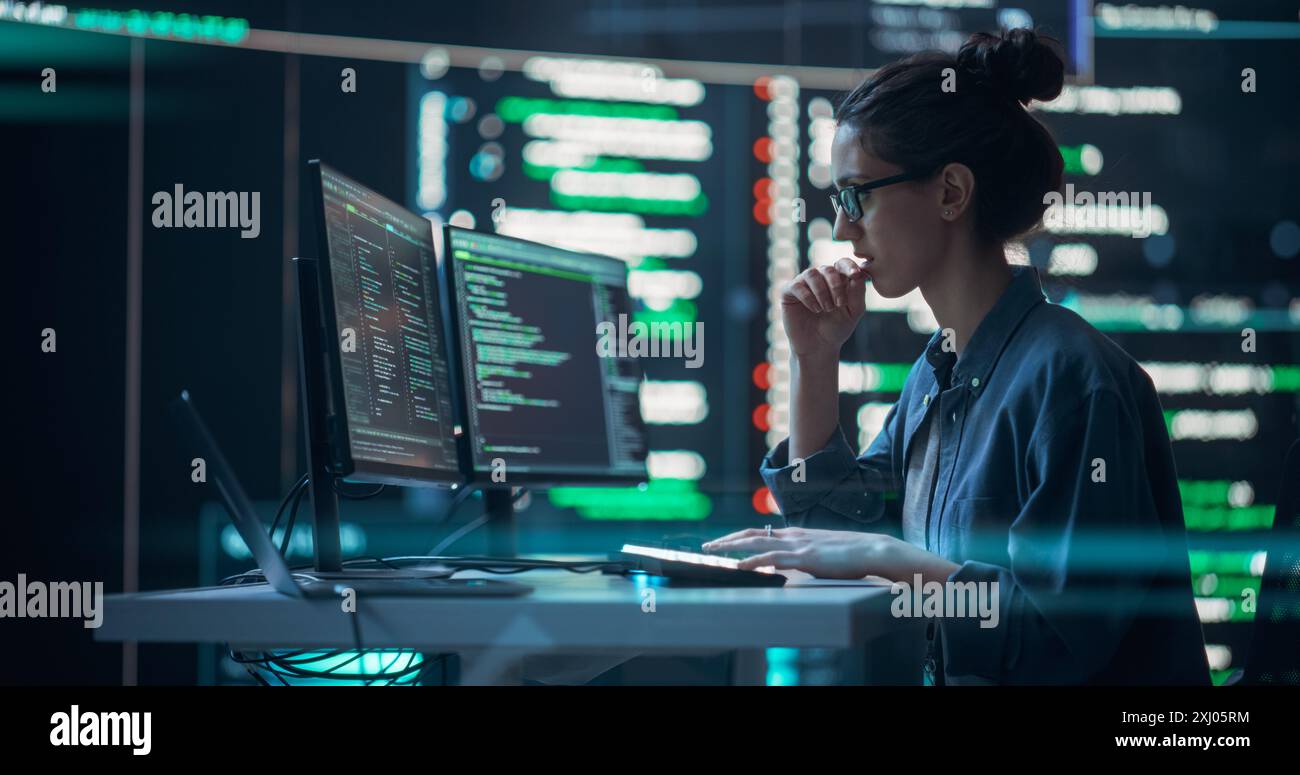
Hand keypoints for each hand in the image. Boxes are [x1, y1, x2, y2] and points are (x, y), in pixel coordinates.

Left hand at [702, 527, 959, 582]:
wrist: (874, 550)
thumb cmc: (853, 554)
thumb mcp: (823, 553)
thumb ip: (806, 556)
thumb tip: (793, 564)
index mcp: (797, 533)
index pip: (761, 532)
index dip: (740, 536)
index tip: (723, 541)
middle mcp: (793, 535)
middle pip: (752, 533)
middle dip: (726, 539)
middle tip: (706, 545)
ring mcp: (798, 544)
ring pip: (756, 542)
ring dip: (731, 546)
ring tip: (712, 552)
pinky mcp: (804, 557)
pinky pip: (771, 558)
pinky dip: (751, 561)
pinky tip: (738, 566)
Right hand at [781, 257, 868, 359]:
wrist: (818, 347)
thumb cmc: (837, 328)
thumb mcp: (854, 311)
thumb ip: (858, 292)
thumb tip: (858, 273)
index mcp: (837, 279)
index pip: (842, 263)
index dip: (849, 266)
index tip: (855, 275)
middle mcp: (819, 279)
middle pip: (828, 269)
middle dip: (835, 286)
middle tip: (838, 305)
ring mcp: (803, 284)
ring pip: (811, 274)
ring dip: (821, 292)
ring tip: (825, 309)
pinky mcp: (788, 293)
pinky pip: (797, 285)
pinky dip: (808, 297)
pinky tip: (815, 309)